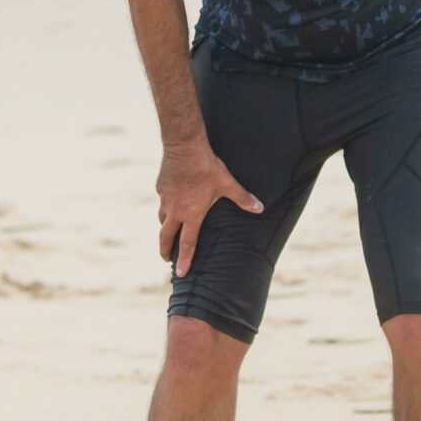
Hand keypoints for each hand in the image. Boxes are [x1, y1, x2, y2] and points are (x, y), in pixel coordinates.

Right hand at [157, 141, 261, 277]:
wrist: (184, 147)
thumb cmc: (206, 167)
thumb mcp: (227, 183)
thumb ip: (242, 198)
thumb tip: (260, 207)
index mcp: (191, 214)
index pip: (187, 243)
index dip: (184, 260)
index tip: (180, 273)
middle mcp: (175, 210)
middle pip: (166, 237)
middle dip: (165, 250)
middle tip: (167, 258)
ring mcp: (165, 199)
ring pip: (162, 219)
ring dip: (165, 228)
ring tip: (169, 231)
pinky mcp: (160, 187)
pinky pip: (162, 200)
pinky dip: (166, 205)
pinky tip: (171, 200)